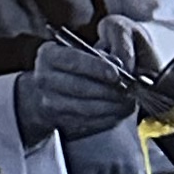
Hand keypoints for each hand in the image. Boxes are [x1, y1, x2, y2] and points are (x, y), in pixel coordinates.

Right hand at [16, 29, 137, 141]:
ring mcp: (50, 104)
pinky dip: (108, 119)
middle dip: (108, 90)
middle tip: (128, 90)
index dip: (95, 67)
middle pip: (79, 87)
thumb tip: (119, 63)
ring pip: (86, 108)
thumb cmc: (71, 66)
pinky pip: (88, 123)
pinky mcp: (61, 123)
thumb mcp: (81, 50)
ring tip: (128, 102)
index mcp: (48, 55)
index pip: (72, 60)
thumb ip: (101, 53)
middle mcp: (44, 80)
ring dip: (111, 107)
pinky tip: (119, 112)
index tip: (116, 73)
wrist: (48, 91)